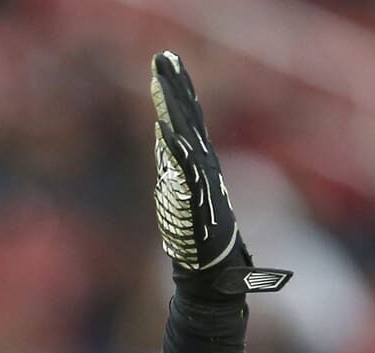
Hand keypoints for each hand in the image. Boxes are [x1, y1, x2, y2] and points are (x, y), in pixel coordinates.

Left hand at [151, 50, 289, 295]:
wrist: (212, 270)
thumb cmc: (197, 236)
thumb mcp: (179, 188)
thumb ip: (174, 159)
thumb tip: (162, 133)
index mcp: (196, 162)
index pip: (186, 119)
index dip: (177, 92)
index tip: (165, 65)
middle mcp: (201, 165)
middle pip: (187, 119)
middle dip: (175, 88)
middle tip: (163, 59)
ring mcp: (201, 180)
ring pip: (186, 137)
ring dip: (175, 109)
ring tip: (163, 81)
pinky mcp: (198, 198)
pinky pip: (186, 167)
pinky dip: (176, 146)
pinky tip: (164, 127)